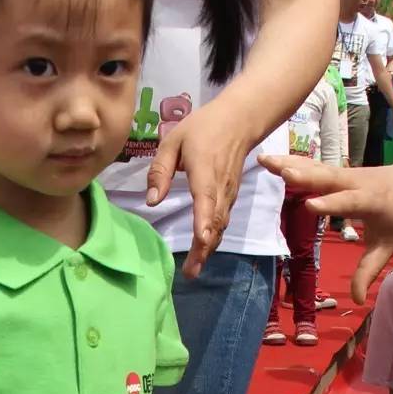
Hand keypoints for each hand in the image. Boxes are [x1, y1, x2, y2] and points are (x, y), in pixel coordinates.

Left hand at [147, 95, 250, 278]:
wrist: (240, 121)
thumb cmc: (203, 128)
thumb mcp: (173, 141)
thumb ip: (160, 170)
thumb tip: (152, 201)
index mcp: (205, 171)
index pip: (206, 200)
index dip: (204, 222)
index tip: (200, 241)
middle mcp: (220, 187)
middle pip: (214, 222)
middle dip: (203, 249)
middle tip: (190, 272)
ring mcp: (228, 194)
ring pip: (220, 225)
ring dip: (208, 248)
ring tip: (194, 269)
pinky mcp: (230, 197)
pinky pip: (222, 221)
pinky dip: (214, 238)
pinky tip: (203, 251)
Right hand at [260, 153, 392, 302]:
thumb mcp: (388, 245)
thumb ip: (369, 270)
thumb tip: (356, 300)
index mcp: (372, 201)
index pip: (349, 203)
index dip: (331, 205)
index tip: (309, 206)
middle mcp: (356, 182)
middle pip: (328, 178)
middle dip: (305, 176)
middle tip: (283, 172)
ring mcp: (345, 173)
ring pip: (315, 167)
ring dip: (289, 163)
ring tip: (263, 159)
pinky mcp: (336, 169)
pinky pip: (312, 165)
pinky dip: (291, 161)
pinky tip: (268, 158)